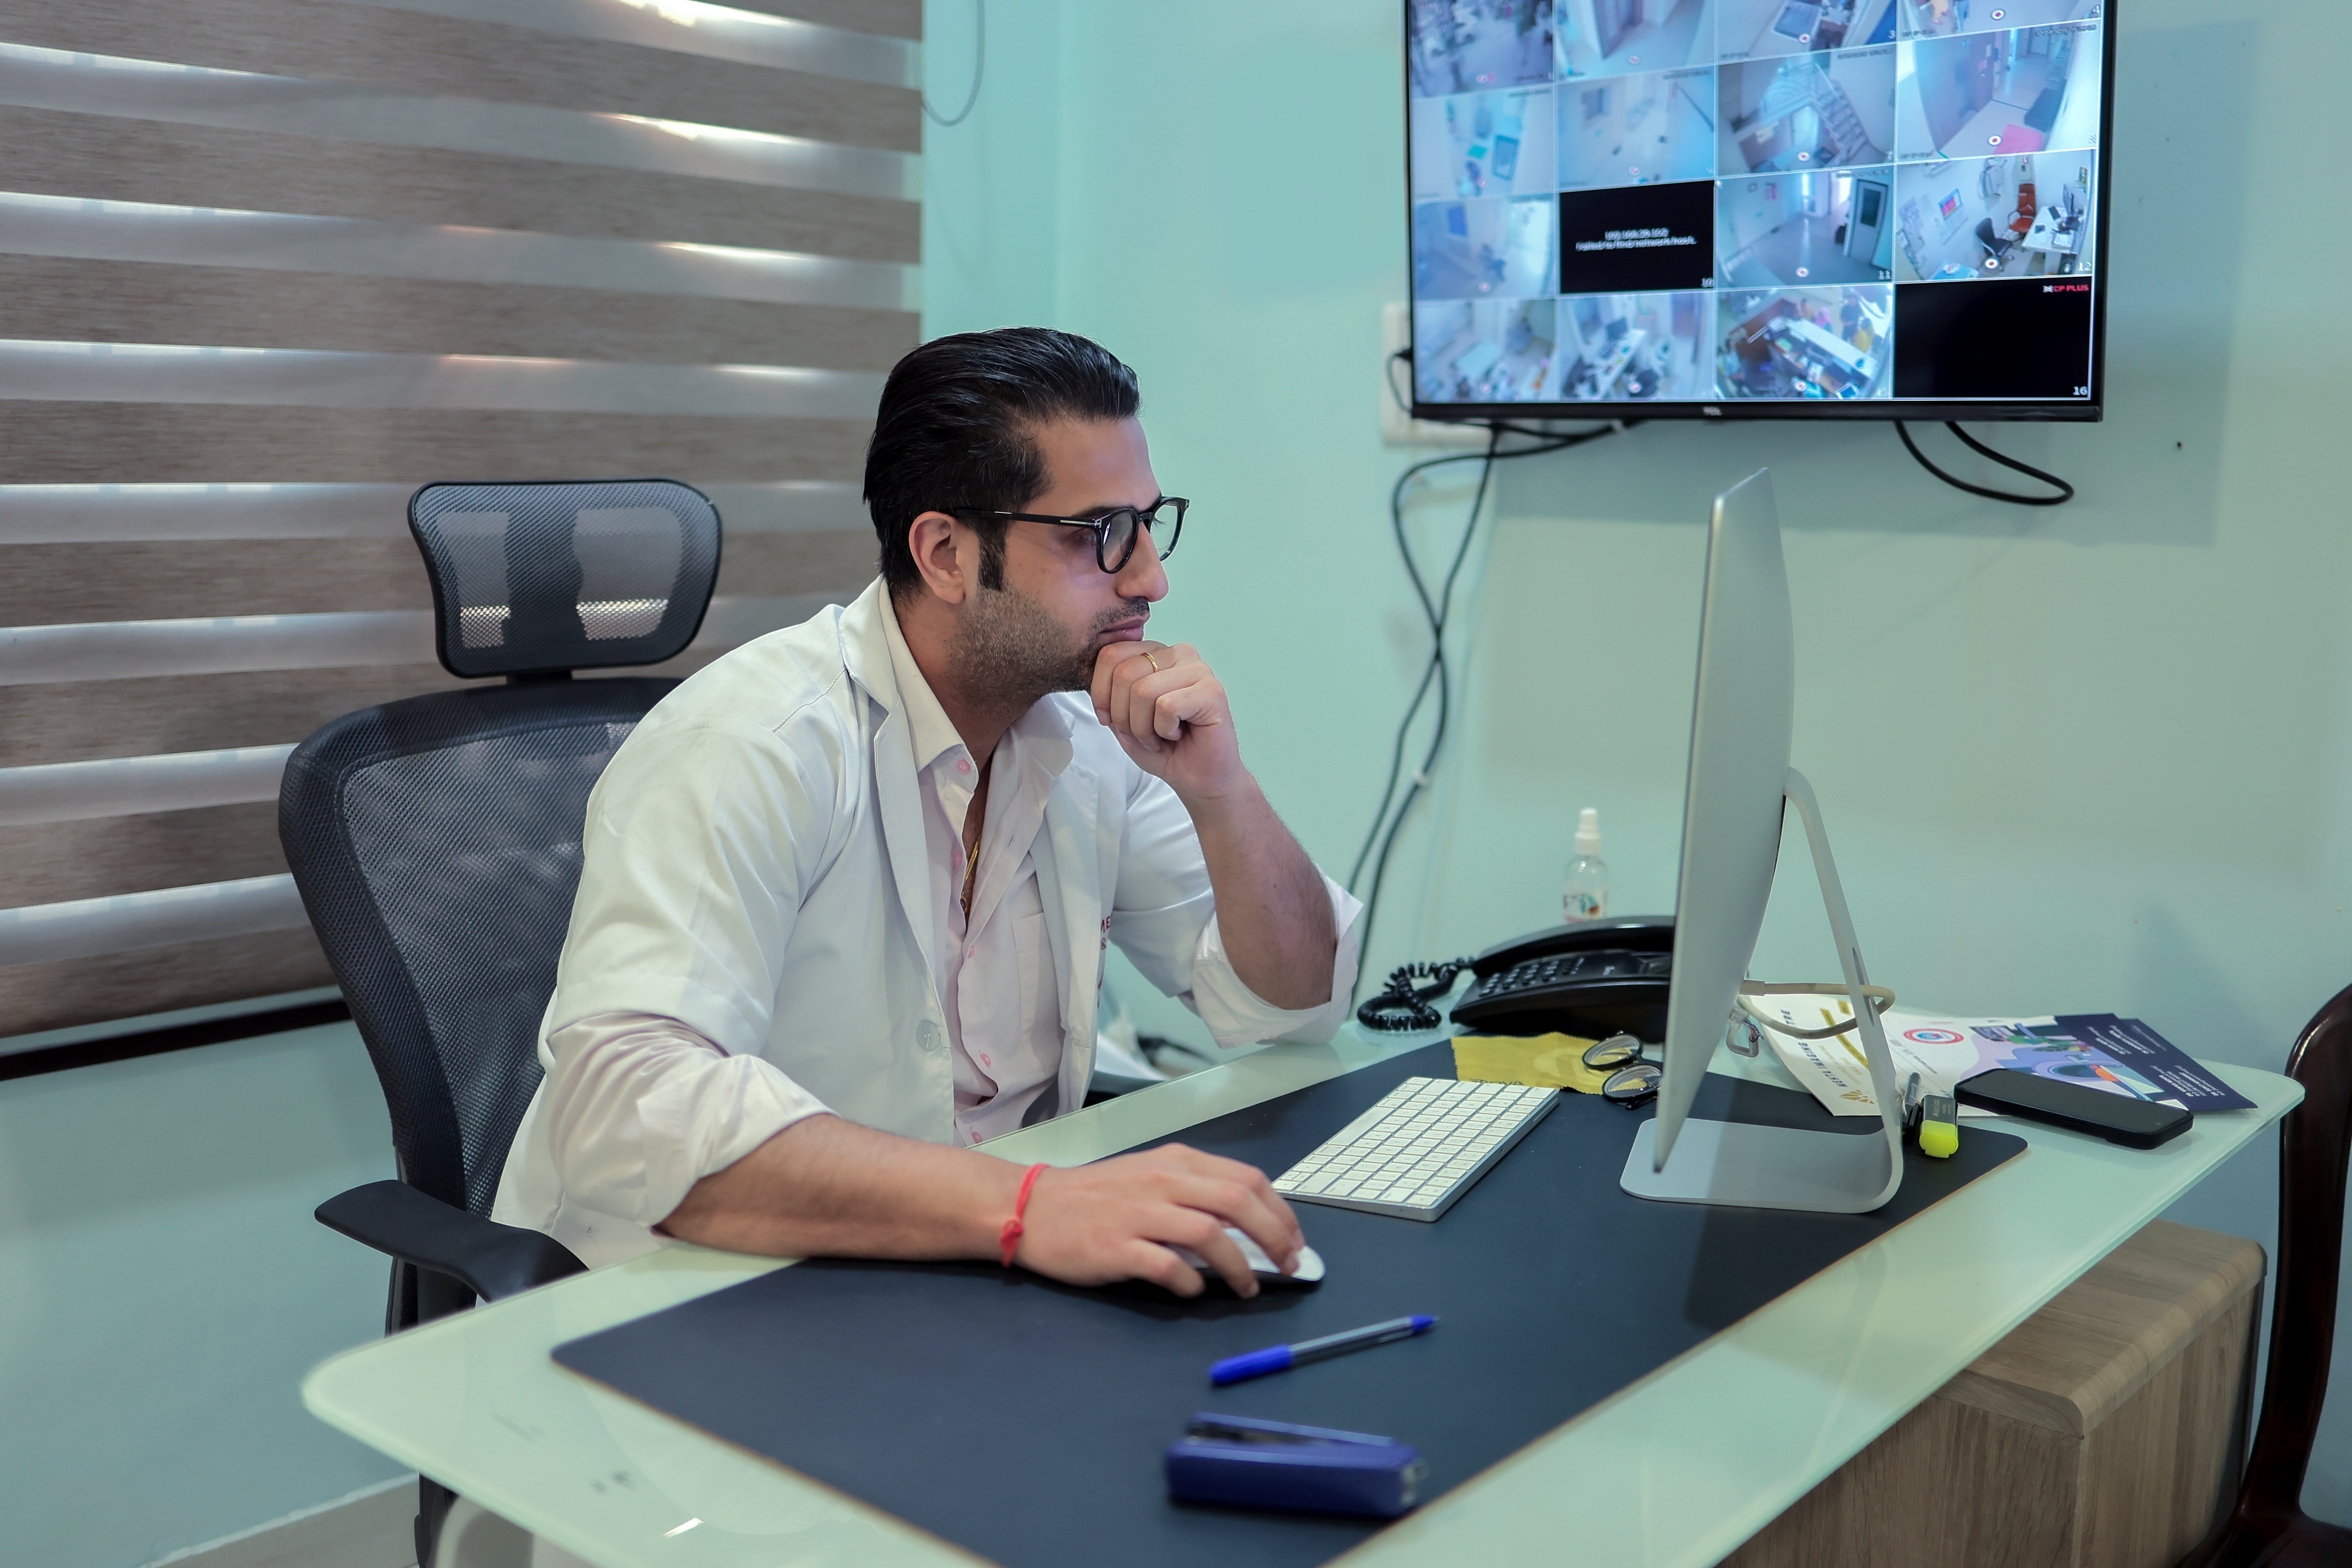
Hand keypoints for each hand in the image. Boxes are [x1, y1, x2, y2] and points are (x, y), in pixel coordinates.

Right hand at [1012, 1144, 1304, 1297]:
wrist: (1030, 1207)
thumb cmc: (1094, 1197)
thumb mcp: (1149, 1177)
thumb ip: (1194, 1193)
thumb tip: (1246, 1225)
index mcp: (1175, 1161)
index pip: (1246, 1178)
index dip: (1280, 1211)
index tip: (1294, 1239)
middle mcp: (1162, 1181)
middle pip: (1237, 1202)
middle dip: (1274, 1236)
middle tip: (1288, 1265)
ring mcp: (1138, 1213)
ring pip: (1209, 1233)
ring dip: (1238, 1265)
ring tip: (1247, 1287)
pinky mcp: (1115, 1246)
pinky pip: (1167, 1266)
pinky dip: (1189, 1283)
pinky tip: (1193, 1292)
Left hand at [1090, 640, 1244, 803]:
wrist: (1198, 779)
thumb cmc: (1164, 748)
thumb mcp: (1120, 718)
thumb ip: (1106, 692)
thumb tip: (1087, 673)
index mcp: (1156, 653)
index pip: (1111, 654)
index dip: (1100, 693)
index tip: (1109, 719)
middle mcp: (1179, 654)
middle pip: (1124, 673)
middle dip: (1122, 715)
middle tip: (1142, 734)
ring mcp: (1199, 670)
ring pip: (1143, 690)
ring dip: (1143, 727)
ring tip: (1161, 736)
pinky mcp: (1212, 691)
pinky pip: (1166, 706)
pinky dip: (1164, 730)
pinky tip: (1178, 734)